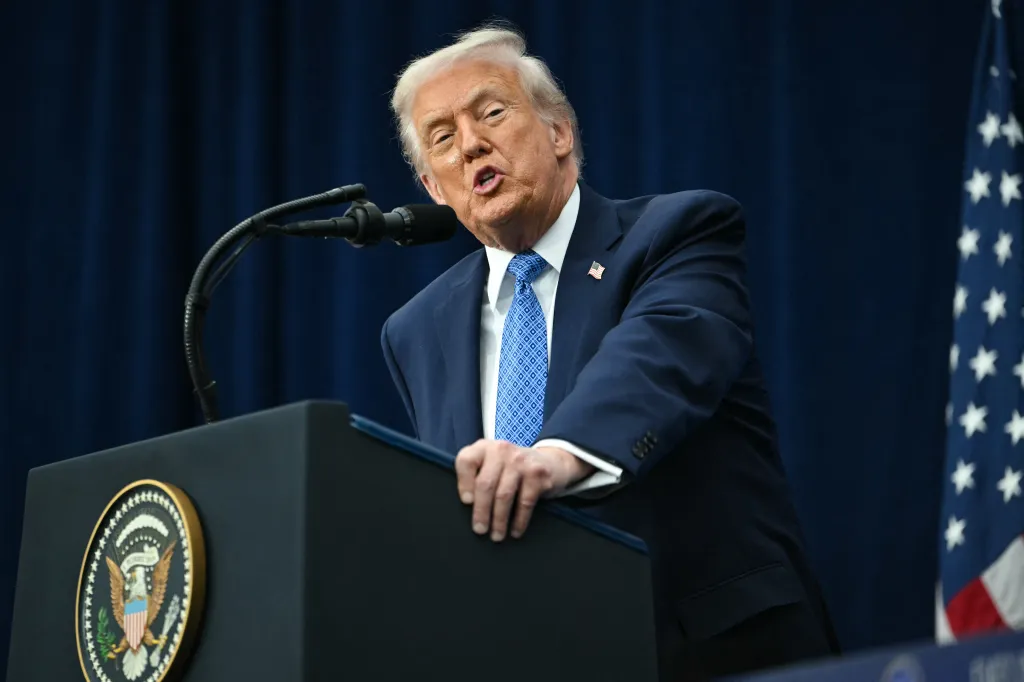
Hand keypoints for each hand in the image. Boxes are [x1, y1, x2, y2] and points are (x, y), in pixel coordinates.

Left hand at [454, 440, 594, 541]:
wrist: (550, 462)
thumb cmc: (513, 469)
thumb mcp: (493, 464)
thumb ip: (478, 476)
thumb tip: (467, 507)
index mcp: (484, 447)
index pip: (467, 461)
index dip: (463, 483)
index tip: (466, 502)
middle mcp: (501, 450)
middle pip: (485, 484)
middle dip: (481, 511)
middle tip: (479, 529)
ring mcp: (521, 460)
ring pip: (504, 495)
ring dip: (499, 520)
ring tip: (496, 535)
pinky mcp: (538, 474)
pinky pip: (525, 502)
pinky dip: (519, 521)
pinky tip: (515, 531)